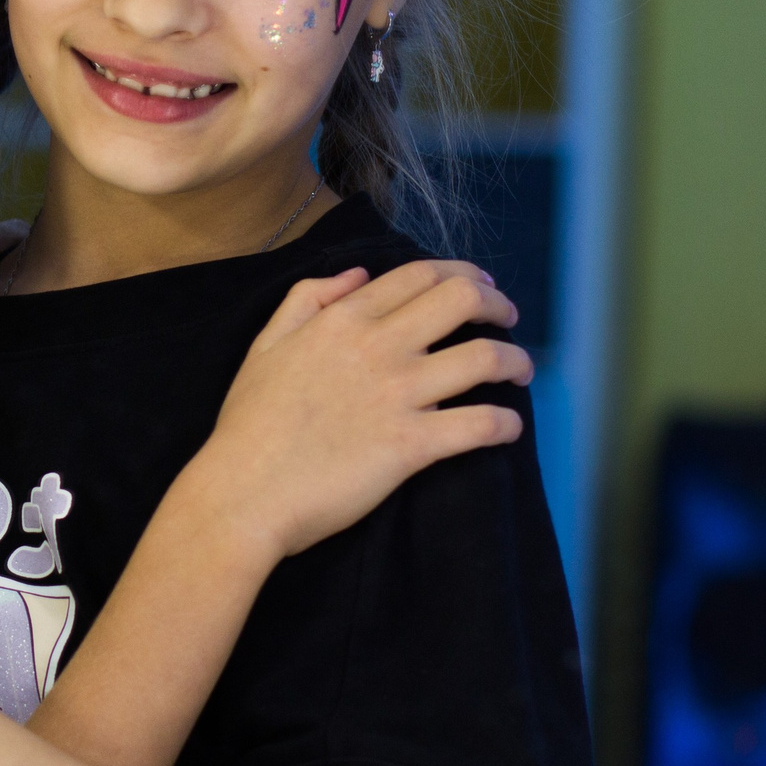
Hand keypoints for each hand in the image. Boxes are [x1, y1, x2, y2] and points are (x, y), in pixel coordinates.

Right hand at [179, 260, 530, 565]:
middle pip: (462, 300)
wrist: (244, 492)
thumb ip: (308, 298)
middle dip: (498, 304)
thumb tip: (357, 273)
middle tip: (508, 319)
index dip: (463, 273)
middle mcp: (378, 346)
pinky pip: (479, 424)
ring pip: (484, 358)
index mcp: (344, 319)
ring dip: (515, 361)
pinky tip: (509, 426)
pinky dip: (506, 423)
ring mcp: (398, 394)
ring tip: (521, 371)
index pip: (420, 275)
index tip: (482, 285)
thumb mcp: (265, 344)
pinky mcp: (412, 445)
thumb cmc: (249, 424)